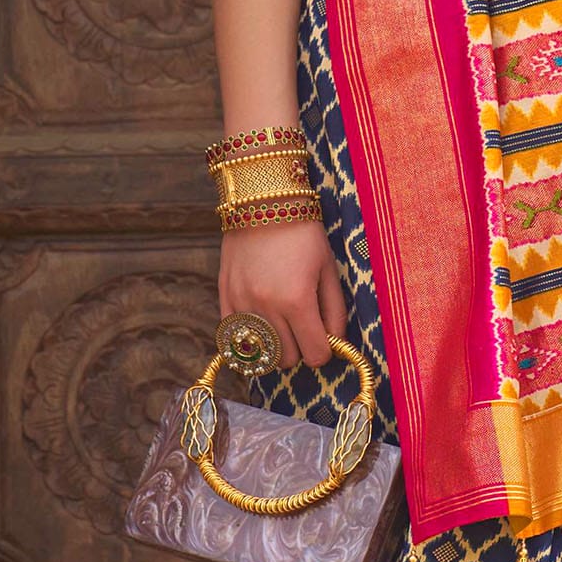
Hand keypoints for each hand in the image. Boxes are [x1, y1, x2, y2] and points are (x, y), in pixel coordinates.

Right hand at [218, 220, 346, 368]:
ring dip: (276, 346)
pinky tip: (262, 325)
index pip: (315, 355)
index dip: (324, 351)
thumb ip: (335, 313)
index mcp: (297, 300)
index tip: (324, 338)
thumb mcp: (328, 271)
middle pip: (288, 359)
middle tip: (303, 327)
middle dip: (300, 348)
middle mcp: (266, 307)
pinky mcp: (225, 297)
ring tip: (283, 324)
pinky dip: (252, 340)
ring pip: (263, 355)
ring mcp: (242, 303)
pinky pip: (236, 340)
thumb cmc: (303, 235)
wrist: (263, 201)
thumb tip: (336, 344)